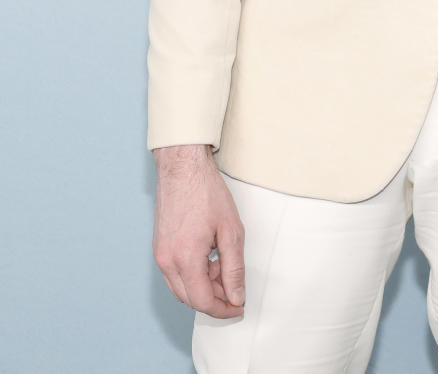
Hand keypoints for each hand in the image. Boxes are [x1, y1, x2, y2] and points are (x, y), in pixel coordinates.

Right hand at [152, 144, 245, 317]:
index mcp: (185, 259)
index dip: (223, 309)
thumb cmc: (206, 192)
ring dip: (203, 286)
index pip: (203, 301)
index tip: (239, 306)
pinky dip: (193, 274)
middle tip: (234, 284)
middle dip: (215, 297)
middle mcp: (167, 261)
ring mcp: (160, 255)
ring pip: (181, 288)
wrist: (183, 168)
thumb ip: (234, 268)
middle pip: (190, 299)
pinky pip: (175, 274)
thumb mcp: (231, 230)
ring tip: (222, 264)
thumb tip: (236, 297)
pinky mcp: (159, 247)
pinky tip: (208, 257)